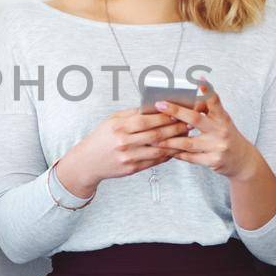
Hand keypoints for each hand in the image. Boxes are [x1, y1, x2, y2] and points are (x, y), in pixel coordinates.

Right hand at [54, 109, 186, 197]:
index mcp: (119, 128)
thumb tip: (154, 107)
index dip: (164, 117)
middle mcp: (124, 143)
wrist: (87, 162)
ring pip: (159, 149)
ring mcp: (129, 157)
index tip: (178, 113)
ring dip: (175, 142)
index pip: (146, 120)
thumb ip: (132, 114)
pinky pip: (155, 161)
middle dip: (175, 128)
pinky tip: (174, 148)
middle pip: (156, 135)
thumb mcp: (112, 121)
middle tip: (188, 123)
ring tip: (185, 135)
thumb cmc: (100, 138)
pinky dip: (167, 154)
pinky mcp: (132, 169)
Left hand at [152, 83, 258, 180]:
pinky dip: (177, 154)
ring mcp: (217, 146)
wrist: (243, 161)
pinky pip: (190, 158)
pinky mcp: (213, 161)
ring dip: (170, 140)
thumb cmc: (226, 136)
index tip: (199, 79)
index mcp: (222, 118)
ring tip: (155, 138)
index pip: (214, 101)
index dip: (207, 90)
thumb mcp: (222, 121)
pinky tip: (167, 151)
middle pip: (196, 119)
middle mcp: (221, 130)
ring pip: (188, 142)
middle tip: (160, 104)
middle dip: (176, 111)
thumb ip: (208, 111)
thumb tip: (189, 96)